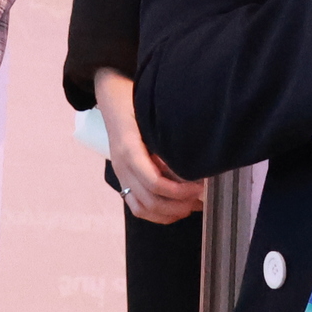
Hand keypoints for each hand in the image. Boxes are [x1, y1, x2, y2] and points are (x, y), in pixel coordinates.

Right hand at [91, 68, 204, 224]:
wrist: (110, 97)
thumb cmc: (134, 100)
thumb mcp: (151, 112)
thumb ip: (168, 135)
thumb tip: (196, 158)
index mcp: (129, 148)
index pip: (153, 182)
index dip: (179, 191)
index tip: (200, 186)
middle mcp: (122, 165)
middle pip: (150, 200)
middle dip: (178, 205)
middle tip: (200, 198)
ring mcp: (120, 174)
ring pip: (142, 208)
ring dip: (169, 212)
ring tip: (191, 205)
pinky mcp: (123, 179)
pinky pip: (136, 206)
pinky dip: (158, 214)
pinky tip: (177, 208)